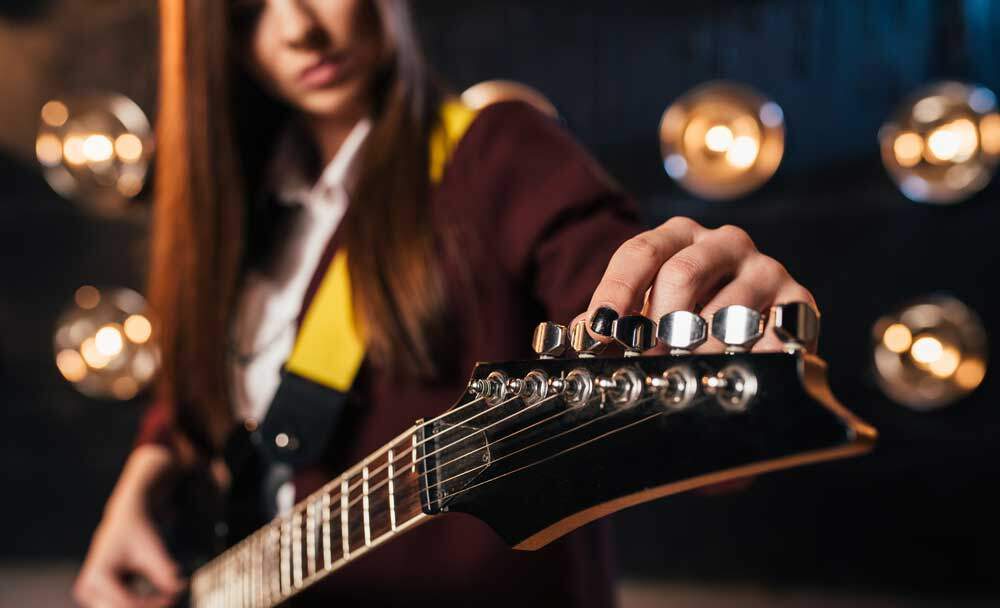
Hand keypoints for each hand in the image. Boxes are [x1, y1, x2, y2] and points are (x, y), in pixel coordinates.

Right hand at [74, 446, 184, 607]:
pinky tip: (157, 598)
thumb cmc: (138, 530)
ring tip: (166, 598)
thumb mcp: (152, 550)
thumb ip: (165, 572)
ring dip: (144, 606)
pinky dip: (140, 604)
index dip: (153, 604)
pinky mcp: (99, 595)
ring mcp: (91, 593)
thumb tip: (179, 590)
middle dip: (148, 607)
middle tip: (171, 600)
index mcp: (97, 577)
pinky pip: (121, 606)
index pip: (127, 603)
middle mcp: (88, 588)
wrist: (127, 518)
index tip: (173, 597)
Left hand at [581, 217, 816, 351]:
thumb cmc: (687, 313)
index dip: (616, 293)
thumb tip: (582, 332)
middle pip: (683, 274)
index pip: (641, 252)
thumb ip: (612, 317)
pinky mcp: (798, 302)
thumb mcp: (646, 307)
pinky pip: (770, 335)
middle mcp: (726, 242)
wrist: (757, 322)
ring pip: (726, 310)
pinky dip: (745, 359)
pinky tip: (731, 372)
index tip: (600, 332)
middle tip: (645, 360)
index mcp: (681, 235)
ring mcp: (766, 269)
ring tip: (684, 373)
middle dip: (657, 325)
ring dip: (698, 350)